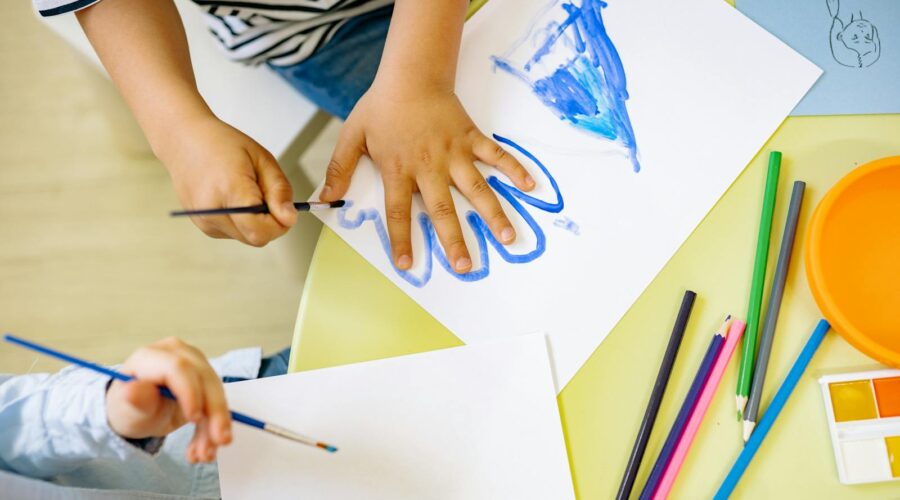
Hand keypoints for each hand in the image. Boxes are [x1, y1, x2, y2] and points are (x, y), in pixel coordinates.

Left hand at [106, 338, 230, 463]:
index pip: (178, 368)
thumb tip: (132, 391)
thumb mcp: (127, 409)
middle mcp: (177, 354)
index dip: (190, 392)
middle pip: (204, 379)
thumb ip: (135, 400)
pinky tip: (202, 449)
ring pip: (215, 393)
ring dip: (215, 426)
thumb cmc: (129, 407)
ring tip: (204, 455)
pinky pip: (215, 402)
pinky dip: (212, 428)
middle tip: (220, 441)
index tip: (193, 419)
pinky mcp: (205, 378)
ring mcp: (194, 363)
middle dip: (215, 412)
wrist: (138, 411)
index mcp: (151, 356)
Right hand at [159, 115, 297, 246]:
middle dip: (270, 223)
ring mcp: (204, 221)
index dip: (280, 223)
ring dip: (256, 222)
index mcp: (229, 190)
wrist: (183, 140)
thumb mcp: (262, 159)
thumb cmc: (223, 144)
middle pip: (256, 238)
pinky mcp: (202, 225)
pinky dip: (242, 222)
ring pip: (247, 238)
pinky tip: (233, 198)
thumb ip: (279, 191)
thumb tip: (290, 219)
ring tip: (246, 193)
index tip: (283, 207)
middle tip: (265, 195)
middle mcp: (212, 211)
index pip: (261, 230)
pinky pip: (234, 233)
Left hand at [320, 84, 534, 272]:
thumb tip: (324, 199)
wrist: (411, 74)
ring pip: (476, 188)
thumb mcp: (353, 135)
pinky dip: (515, 169)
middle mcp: (429, 166)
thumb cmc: (382, 107)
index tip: (407, 265)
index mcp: (399, 169)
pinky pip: (496, 156)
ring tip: (507, 239)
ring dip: (493, 214)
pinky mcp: (472, 138)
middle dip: (454, 239)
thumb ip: (340, 168)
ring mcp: (454, 152)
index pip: (399, 212)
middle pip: (442, 209)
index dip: (402, 240)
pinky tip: (531, 186)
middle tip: (465, 266)